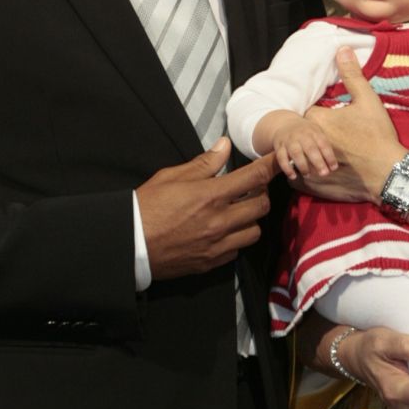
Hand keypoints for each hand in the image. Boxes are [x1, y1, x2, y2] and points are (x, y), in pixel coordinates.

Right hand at [137, 138, 276, 277]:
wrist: (129, 244)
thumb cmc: (146, 206)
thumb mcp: (171, 177)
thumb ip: (203, 163)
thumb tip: (224, 146)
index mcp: (210, 196)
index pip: (253, 178)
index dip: (271, 166)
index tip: (279, 160)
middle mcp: (219, 221)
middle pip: (261, 206)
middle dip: (261, 194)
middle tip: (251, 188)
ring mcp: (217, 244)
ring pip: (255, 231)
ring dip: (251, 219)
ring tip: (238, 211)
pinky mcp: (212, 262)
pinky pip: (237, 250)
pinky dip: (237, 239)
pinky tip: (224, 231)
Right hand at [271, 115, 338, 180]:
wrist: (283, 123)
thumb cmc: (305, 132)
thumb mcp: (316, 132)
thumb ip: (324, 145)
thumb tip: (334, 165)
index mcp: (313, 131)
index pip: (323, 144)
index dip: (329, 156)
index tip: (334, 168)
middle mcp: (301, 135)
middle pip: (310, 149)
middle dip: (318, 162)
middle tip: (324, 174)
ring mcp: (289, 141)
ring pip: (296, 153)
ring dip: (302, 166)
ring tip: (308, 175)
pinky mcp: (279, 147)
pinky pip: (281, 158)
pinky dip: (287, 168)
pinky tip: (293, 176)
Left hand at [302, 49, 402, 200]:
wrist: (389, 174)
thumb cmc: (378, 136)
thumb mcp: (368, 101)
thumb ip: (352, 75)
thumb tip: (342, 50)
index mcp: (318, 120)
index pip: (305, 112)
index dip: (315, 114)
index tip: (327, 117)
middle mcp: (309, 143)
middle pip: (300, 135)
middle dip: (308, 136)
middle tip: (328, 138)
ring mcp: (308, 167)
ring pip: (295, 158)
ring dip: (302, 156)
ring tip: (317, 155)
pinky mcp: (313, 186)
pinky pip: (297, 179)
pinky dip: (303, 175)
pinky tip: (316, 172)